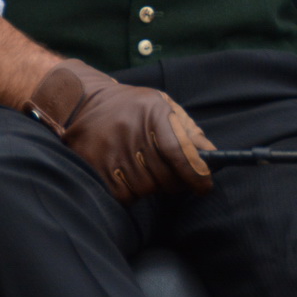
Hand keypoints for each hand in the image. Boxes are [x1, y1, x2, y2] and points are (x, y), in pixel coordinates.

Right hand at [24, 59, 214, 202]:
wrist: (84, 101)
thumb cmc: (133, 107)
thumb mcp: (163, 106)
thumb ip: (188, 131)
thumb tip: (213, 156)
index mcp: (153, 113)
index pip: (179, 152)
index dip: (195, 174)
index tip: (204, 187)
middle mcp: (131, 131)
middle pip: (164, 176)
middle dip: (176, 183)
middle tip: (177, 180)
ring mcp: (110, 149)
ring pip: (144, 189)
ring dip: (152, 187)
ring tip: (149, 172)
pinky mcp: (93, 165)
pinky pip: (122, 195)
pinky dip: (131, 193)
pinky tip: (131, 178)